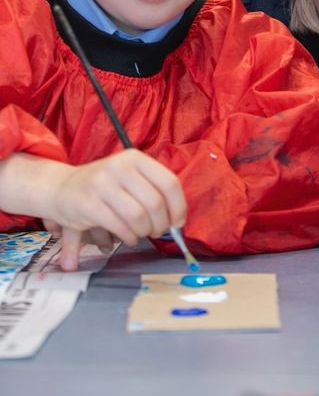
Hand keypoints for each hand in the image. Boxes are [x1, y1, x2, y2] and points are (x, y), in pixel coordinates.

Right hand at [48, 150, 185, 270]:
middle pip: (155, 202)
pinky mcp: (88, 204)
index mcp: (135, 158)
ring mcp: (102, 184)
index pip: (169, 182)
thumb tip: (178, 220)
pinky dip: (129, 237)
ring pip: (138, 216)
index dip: (178, 206)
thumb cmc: (105, 187)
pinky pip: (119, 226)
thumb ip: (154, 191)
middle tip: (157, 231)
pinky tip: (128, 237)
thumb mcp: (130, 178)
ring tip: (141, 234)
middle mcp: (120, 167)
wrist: (62, 189)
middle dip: (161, 224)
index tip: (178, 222)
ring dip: (144, 231)